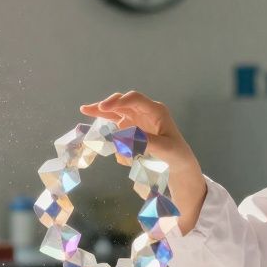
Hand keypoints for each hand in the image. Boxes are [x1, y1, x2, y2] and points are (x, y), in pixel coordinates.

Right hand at [80, 91, 206, 234]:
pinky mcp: (133, 130)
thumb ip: (144, 141)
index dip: (119, 100)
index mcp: (156, 111)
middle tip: (90, 109)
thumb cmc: (176, 156)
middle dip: (108, 104)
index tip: (104, 107)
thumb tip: (123, 136)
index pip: (135, 99)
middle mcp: (146, 112)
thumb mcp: (164, 149)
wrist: (179, 166)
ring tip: (86, 110)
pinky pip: (118, 123)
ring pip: (118, 111)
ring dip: (103, 111)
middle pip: (123, 102)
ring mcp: (139, 120)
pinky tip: (96, 121)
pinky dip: (107, 122)